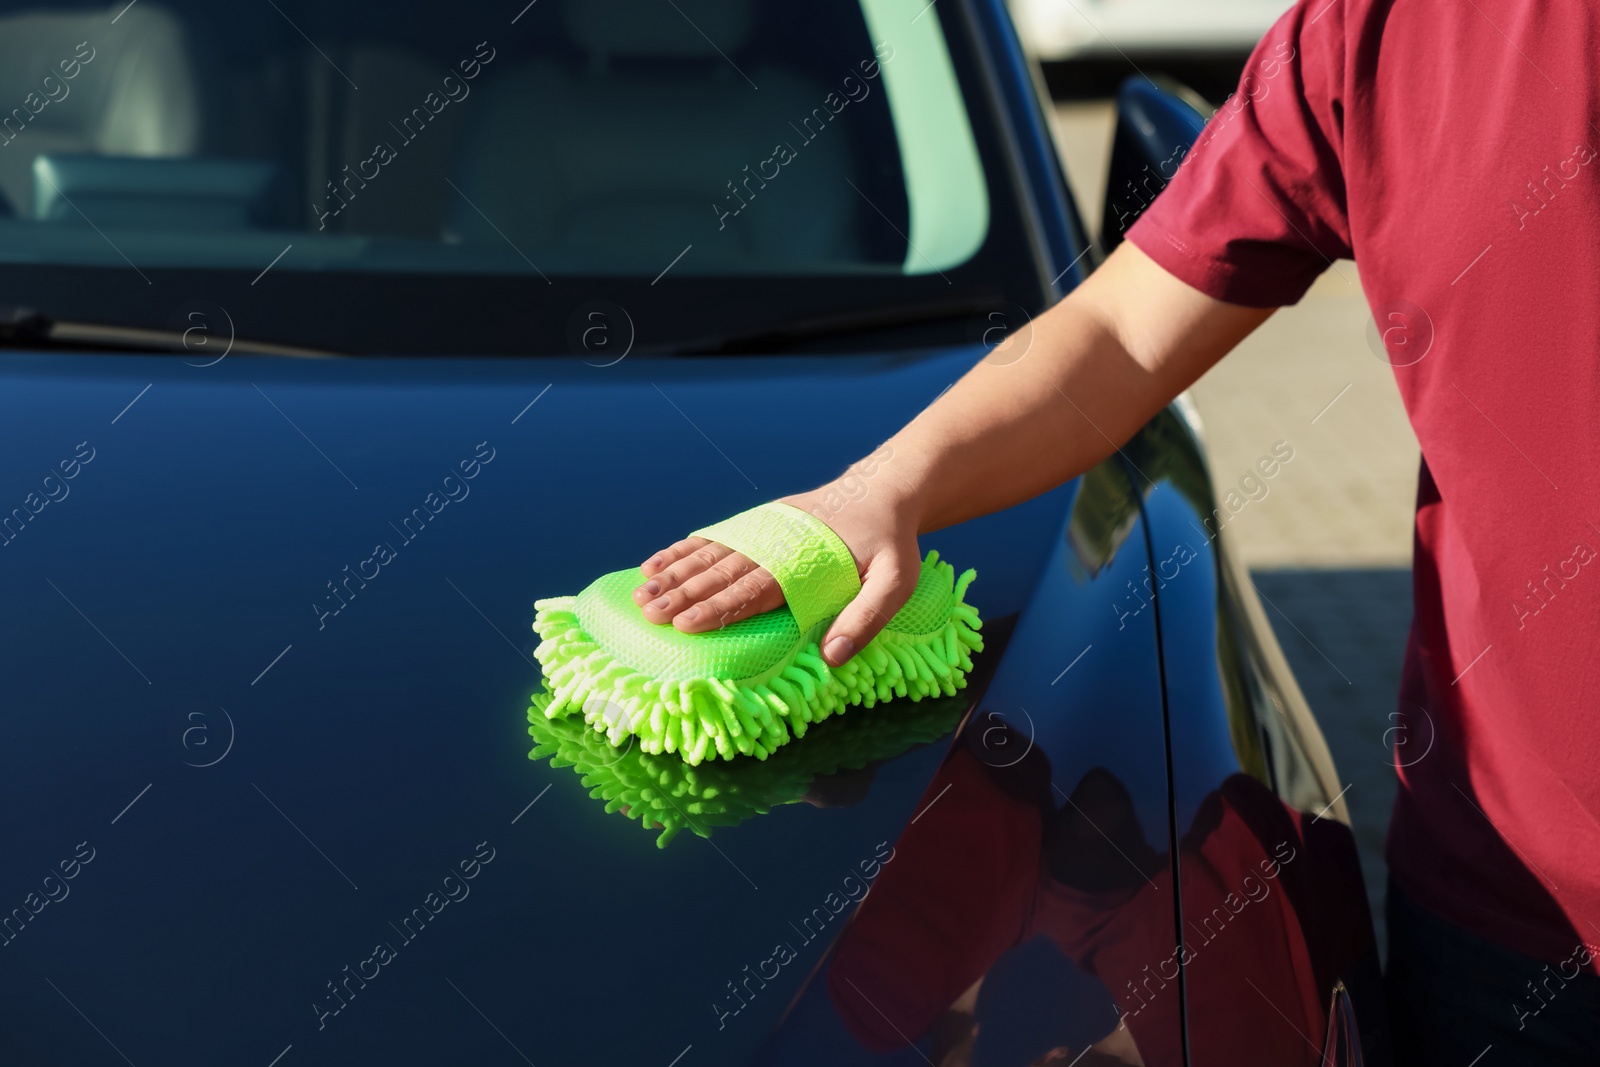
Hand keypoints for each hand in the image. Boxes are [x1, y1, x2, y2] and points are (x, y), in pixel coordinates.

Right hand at [631, 479, 922, 666]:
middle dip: (683, 593)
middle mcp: (775, 545)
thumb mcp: (895, 581)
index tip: (685, 624)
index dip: (718, 608)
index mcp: (802, 563)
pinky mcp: (758, 524)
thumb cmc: (889, 542)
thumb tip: (832, 656)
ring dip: (674, 573)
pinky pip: (715, 537)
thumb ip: (865, 617)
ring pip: (710, 554)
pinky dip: (683, 549)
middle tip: (649, 613)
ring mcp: (762, 531)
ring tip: (641, 592)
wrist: (883, 489)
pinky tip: (655, 562)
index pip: (753, 590)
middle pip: (722, 573)